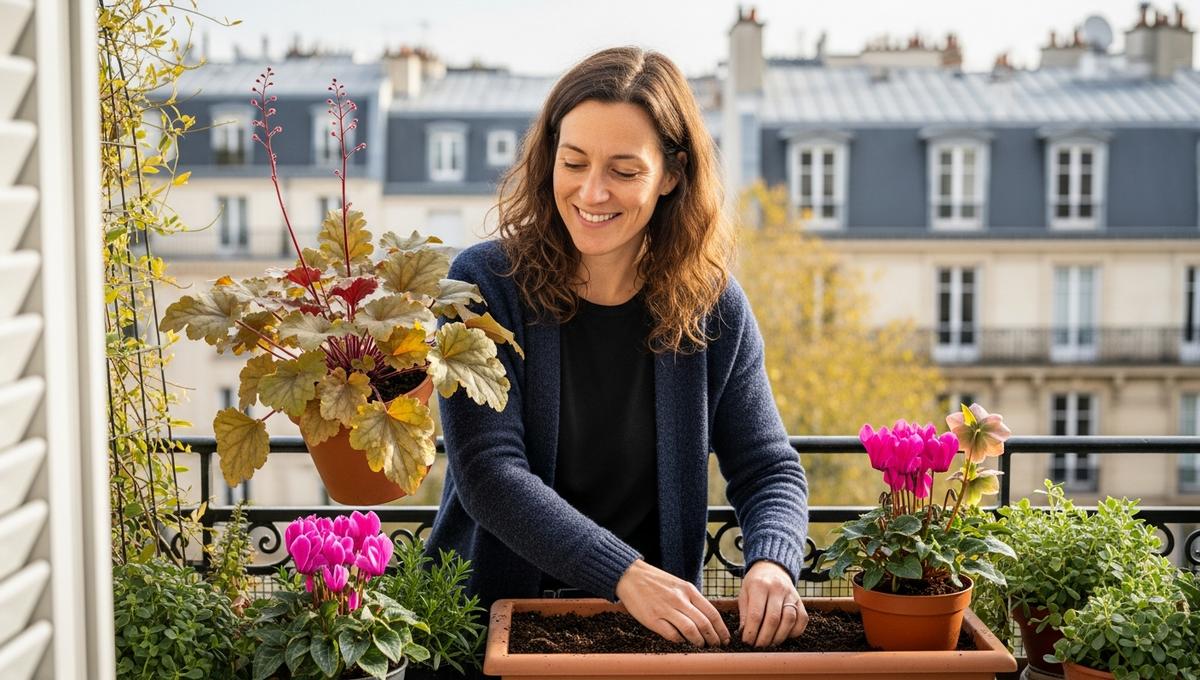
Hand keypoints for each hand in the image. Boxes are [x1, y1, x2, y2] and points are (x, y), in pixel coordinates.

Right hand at [615, 559, 730, 646]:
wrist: (630, 576)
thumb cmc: (655, 581)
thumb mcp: (678, 584)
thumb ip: (691, 599)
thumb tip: (707, 618)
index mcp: (688, 590)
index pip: (712, 612)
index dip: (721, 628)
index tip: (725, 638)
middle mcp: (679, 599)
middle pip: (704, 623)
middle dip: (713, 638)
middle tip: (716, 646)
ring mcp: (666, 609)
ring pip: (690, 630)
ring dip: (698, 641)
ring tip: (701, 646)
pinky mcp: (653, 619)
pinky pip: (671, 634)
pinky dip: (680, 641)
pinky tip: (682, 642)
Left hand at [738, 560, 807, 646]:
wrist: (772, 568)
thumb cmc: (755, 584)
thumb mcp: (744, 593)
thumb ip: (745, 613)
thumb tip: (744, 634)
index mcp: (759, 585)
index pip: (756, 614)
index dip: (751, 631)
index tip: (746, 642)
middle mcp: (777, 588)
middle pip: (773, 619)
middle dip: (764, 638)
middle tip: (757, 647)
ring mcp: (791, 594)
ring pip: (789, 620)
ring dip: (779, 637)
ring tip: (769, 644)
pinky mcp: (801, 601)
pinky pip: (802, 620)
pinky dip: (794, 632)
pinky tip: (784, 636)